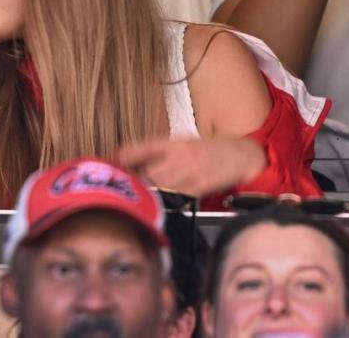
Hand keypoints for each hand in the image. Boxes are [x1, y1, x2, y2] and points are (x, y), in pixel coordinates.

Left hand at [114, 138, 266, 197]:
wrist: (239, 156)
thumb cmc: (205, 150)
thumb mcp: (178, 142)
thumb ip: (153, 152)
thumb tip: (123, 160)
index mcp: (171, 143)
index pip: (140, 148)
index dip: (122, 158)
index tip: (109, 166)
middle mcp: (179, 155)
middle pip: (148, 172)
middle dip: (132, 182)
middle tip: (118, 189)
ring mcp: (190, 172)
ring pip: (161, 186)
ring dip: (146, 194)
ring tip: (132, 200)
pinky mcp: (200, 187)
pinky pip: (177, 197)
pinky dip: (164, 202)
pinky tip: (155, 206)